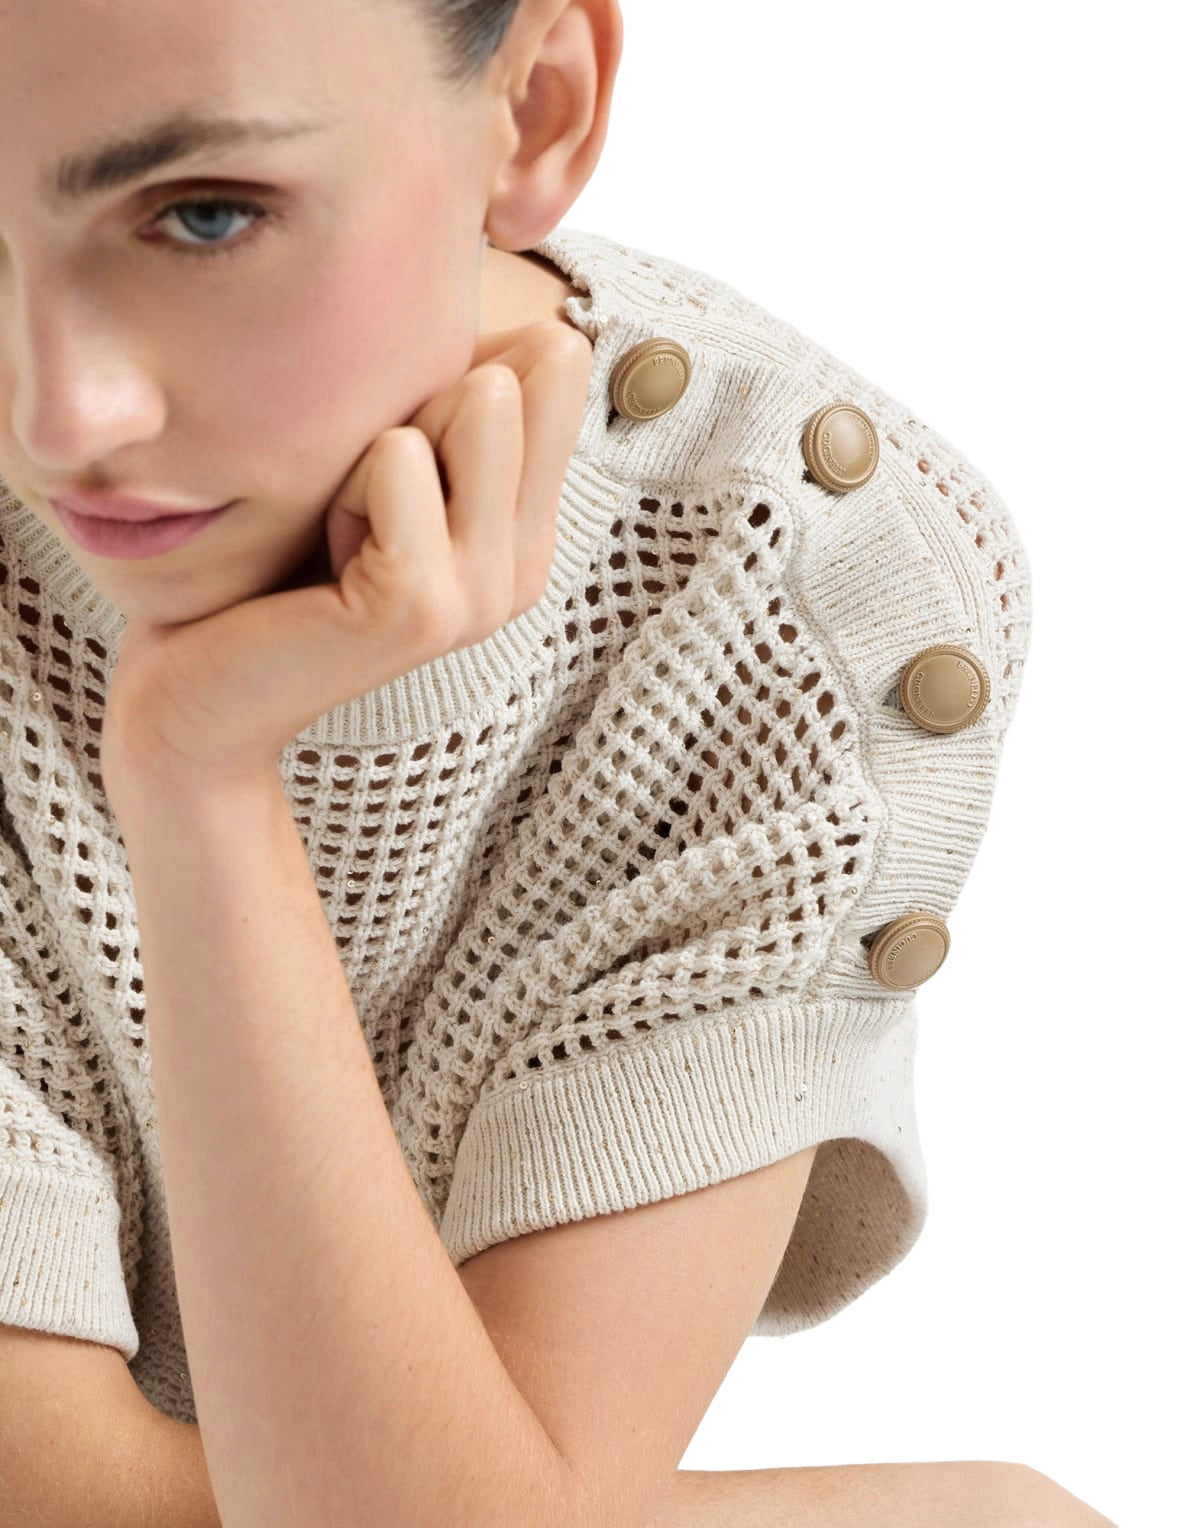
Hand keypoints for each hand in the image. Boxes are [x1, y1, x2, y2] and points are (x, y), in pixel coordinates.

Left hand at [99, 319, 593, 799]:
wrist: (201, 693)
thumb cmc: (278, 563)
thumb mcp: (385, 464)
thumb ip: (460, 406)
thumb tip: (544, 329)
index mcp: (528, 534)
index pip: (559, 366)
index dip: (465, 368)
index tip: (400, 459)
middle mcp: (525, 568)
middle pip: (524, 375)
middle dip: (424, 404)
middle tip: (364, 498)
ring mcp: (483, 594)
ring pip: (475, 405)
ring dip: (382, 442)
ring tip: (343, 525)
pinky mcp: (423, 606)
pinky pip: (398, 458)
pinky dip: (343, 484)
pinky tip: (324, 557)